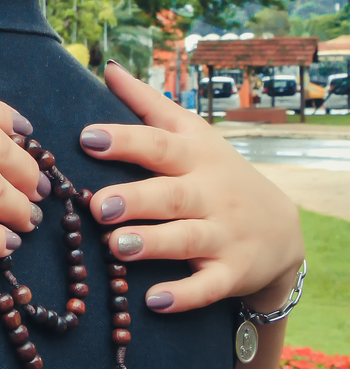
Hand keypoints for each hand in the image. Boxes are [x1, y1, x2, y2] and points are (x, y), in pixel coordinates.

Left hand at [77, 62, 303, 314]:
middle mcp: (209, 194)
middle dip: (137, 198)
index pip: (159, 144)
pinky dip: (183, 295)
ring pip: (187, 240)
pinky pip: (207, 286)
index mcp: (195, 158)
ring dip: (153, 244)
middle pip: (172, 194)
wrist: (281, 229)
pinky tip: (153, 302)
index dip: (125, 141)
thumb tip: (109, 67)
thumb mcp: (192, 135)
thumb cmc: (217, 175)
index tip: (87, 137)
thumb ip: (148, 104)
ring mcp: (223, 235)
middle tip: (99, 206)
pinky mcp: (231, 274)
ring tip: (116, 247)